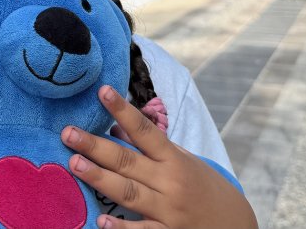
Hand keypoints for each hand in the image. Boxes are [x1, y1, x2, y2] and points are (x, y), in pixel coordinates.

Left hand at [61, 85, 256, 228]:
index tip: (102, 91)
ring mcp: (168, 210)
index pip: (145, 131)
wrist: (238, 226)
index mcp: (174, 159)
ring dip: (100, 178)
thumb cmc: (204, 188)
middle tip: (67, 133)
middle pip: (128, 161)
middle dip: (96, 146)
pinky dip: (122, 228)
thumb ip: (151, 148)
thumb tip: (115, 129)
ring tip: (74, 163)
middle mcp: (170, 182)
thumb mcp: (183, 161)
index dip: (123, 111)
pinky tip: (101, 221)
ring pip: (128, 192)